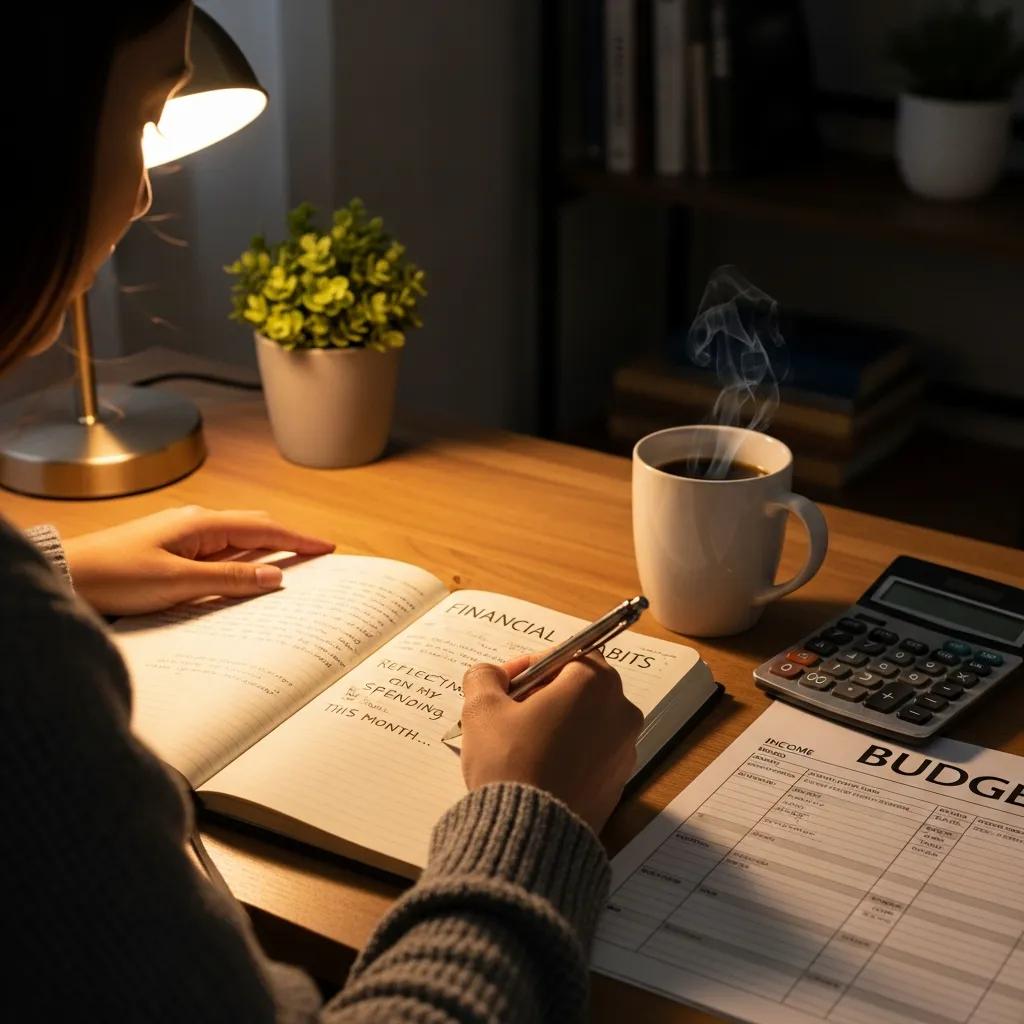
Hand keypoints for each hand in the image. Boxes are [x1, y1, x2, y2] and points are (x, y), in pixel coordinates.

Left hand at [63, 506, 334, 614]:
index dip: (300, 538)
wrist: (67, 577)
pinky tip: (248, 578)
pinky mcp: (173, 555)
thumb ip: (229, 578)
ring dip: (266, 553)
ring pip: (238, 543)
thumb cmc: (115, 575)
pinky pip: (219, 556)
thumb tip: (274, 575)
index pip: (265, 528)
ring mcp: (184, 539)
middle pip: (256, 529)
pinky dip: (242, 564)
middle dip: (290, 541)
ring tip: (293, 570)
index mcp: (202, 524)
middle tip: (318, 558)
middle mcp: (196, 525)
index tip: (328, 546)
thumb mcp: (178, 581)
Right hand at [459, 652, 642, 833]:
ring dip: (555, 725)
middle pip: (579, 688)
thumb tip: (490, 675)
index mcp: (596, 683)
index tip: (506, 684)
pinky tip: (535, 770)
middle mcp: (621, 712)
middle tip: (508, 712)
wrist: (530, 837)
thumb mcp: (482, 709)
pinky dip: (568, 754)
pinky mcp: (618, 785)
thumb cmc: (509, 763)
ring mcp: (624, 751)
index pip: (566, 654)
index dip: (532, 665)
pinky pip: (591, 756)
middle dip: (543, 694)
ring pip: (585, 723)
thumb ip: (484, 677)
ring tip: (517, 745)